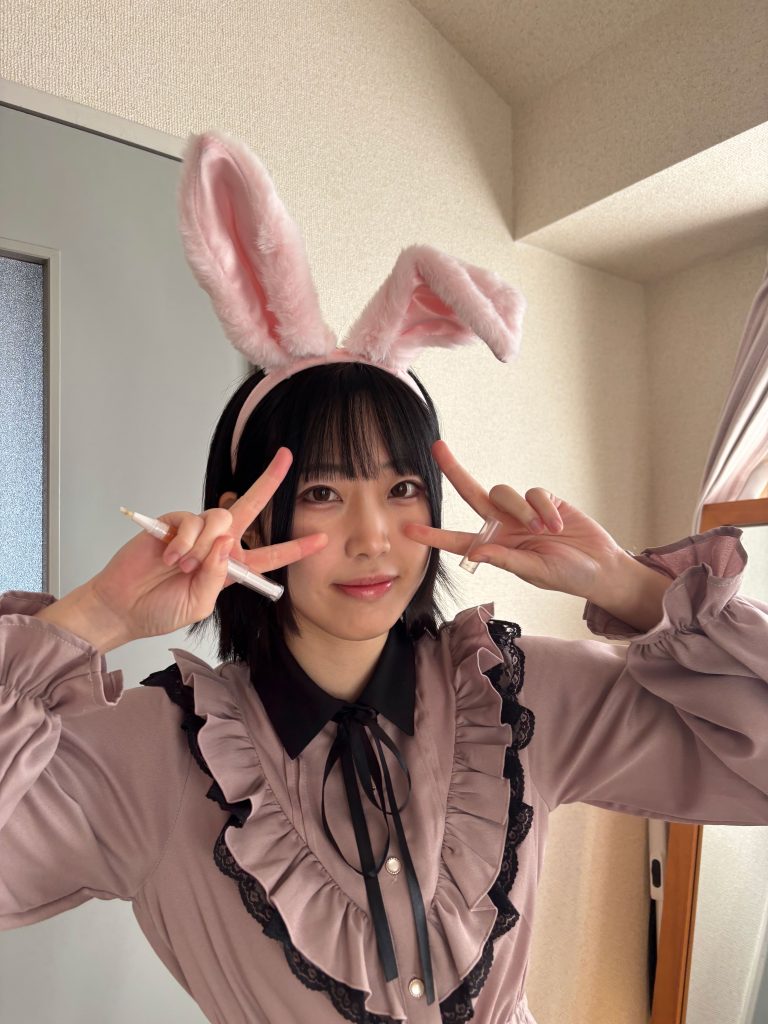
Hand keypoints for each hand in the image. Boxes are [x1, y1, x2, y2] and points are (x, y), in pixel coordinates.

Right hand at [87, 447, 327, 642]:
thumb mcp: (200, 604)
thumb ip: (218, 576)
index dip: (295, 547)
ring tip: (183, 567)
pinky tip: (170, 557)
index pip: (270, 555)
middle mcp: (218, 543)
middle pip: (250, 508)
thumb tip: (226, 542)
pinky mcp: (173, 522)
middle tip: (286, 457)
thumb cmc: (162, 610)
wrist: (124, 607)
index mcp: (232, 568)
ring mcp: (196, 530)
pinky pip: (191, 520)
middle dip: (270, 481)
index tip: (322, 539)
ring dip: (204, 545)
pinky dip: (183, 541)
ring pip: (220, 517)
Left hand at [402, 440, 623, 600]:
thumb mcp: (535, 571)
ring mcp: (522, 511)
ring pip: (505, 493)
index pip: (458, 540)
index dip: (433, 535)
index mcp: (495, 548)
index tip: (407, 530)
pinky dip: (545, 508)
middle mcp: (503, 526)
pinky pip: (534, 493)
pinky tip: (559, 525)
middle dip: (454, 470)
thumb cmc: (566, 575)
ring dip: (523, 511)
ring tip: (547, 530)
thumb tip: (475, 552)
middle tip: (437, 448)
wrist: (600, 567)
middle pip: (472, 493)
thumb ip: (506, 560)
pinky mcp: (544, 500)